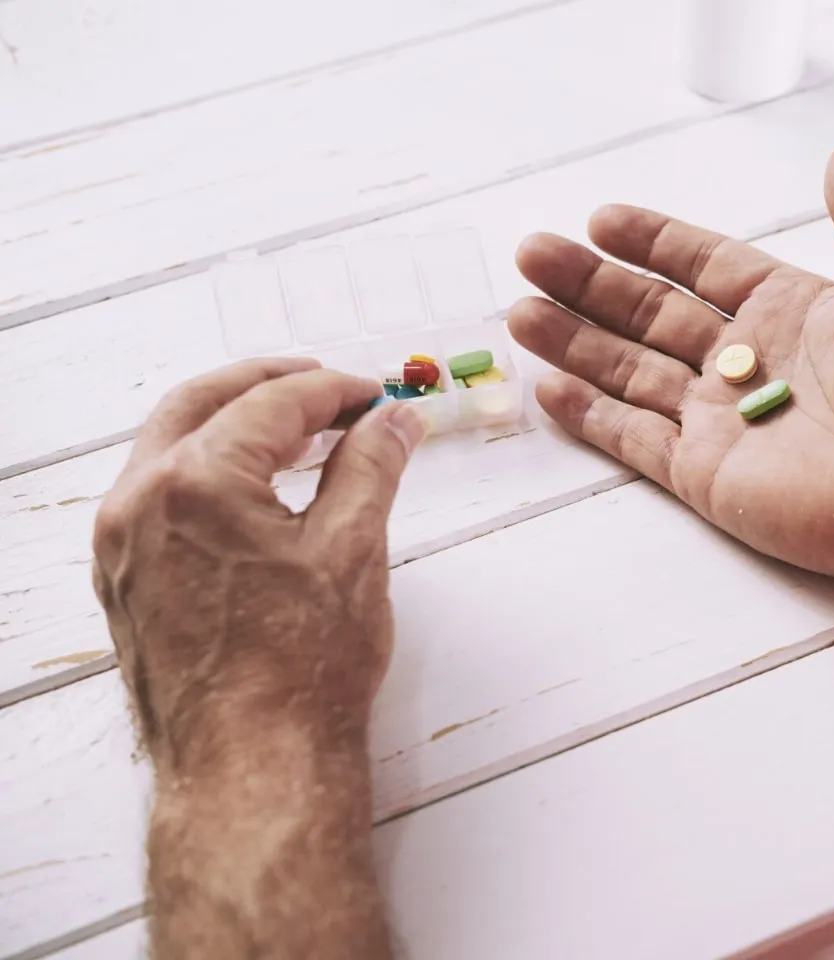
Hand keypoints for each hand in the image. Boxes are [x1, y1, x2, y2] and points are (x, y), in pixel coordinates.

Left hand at [92, 360, 426, 768]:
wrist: (253, 767)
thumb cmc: (300, 673)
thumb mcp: (353, 550)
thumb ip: (371, 467)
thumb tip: (392, 422)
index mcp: (194, 483)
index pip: (271, 404)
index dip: (332, 390)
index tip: (372, 396)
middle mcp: (139, 504)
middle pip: (202, 404)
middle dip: (269, 386)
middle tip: (328, 388)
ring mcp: (120, 545)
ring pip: (170, 447)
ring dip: (234, 425)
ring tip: (300, 434)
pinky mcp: (123, 581)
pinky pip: (158, 496)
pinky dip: (207, 472)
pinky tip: (256, 490)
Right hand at [508, 143, 833, 597]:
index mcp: (788, 309)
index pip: (701, 265)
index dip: (650, 242)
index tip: (599, 219)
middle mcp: (748, 360)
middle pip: (650, 313)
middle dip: (589, 285)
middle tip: (531, 253)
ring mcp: (722, 419)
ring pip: (630, 371)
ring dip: (575, 342)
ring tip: (518, 312)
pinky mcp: (706, 474)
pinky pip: (635, 439)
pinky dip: (591, 414)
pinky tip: (547, 386)